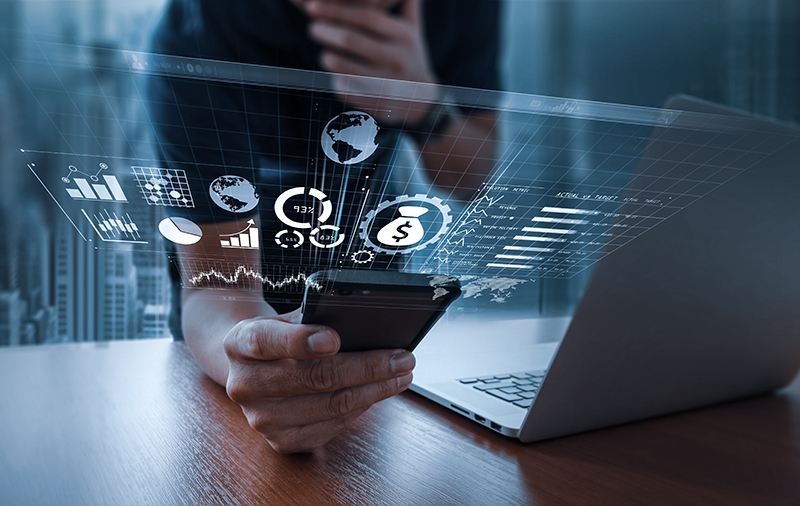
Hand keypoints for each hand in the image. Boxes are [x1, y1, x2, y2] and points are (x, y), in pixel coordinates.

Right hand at [223, 310, 414, 453]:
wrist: (252, 368)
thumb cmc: (280, 337)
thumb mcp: (286, 318)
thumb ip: (313, 320)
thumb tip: (364, 329)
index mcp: (239, 344)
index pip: (267, 342)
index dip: (301, 341)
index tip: (334, 338)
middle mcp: (245, 385)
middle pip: (313, 378)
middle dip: (366, 367)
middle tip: (401, 358)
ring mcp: (261, 419)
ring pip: (330, 406)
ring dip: (375, 390)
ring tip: (401, 374)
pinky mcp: (280, 441)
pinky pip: (331, 428)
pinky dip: (360, 408)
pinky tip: (377, 393)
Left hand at [305, 0, 439, 125]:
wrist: (422, 101)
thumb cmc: (410, 57)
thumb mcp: (414, 30)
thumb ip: (408, 3)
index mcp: (404, 36)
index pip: (365, 17)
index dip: (336, 10)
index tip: (312, 7)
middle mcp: (397, 58)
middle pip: (350, 39)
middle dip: (325, 31)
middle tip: (313, 28)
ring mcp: (387, 82)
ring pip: (343, 66)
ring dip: (327, 58)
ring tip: (325, 55)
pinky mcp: (376, 103)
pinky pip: (345, 88)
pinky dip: (335, 80)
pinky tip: (337, 76)